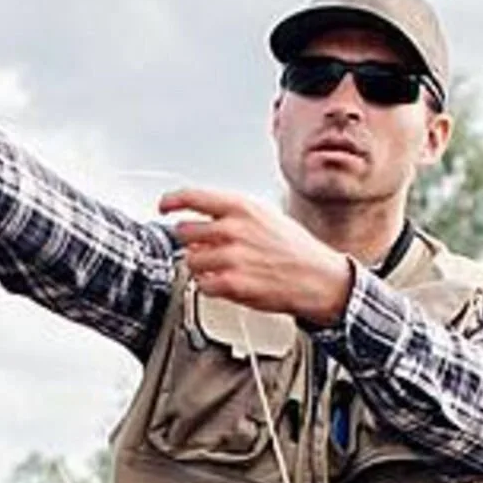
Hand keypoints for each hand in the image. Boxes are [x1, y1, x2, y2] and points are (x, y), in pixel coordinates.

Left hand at [159, 188, 352, 322]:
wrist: (317, 278)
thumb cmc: (293, 249)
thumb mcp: (265, 216)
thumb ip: (231, 216)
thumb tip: (202, 219)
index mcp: (241, 207)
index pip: (193, 197)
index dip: (172, 201)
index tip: (164, 206)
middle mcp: (233, 229)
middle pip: (184, 232)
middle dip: (191, 242)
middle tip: (206, 249)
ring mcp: (231, 257)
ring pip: (190, 261)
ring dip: (200, 267)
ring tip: (223, 268)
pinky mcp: (232, 283)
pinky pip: (202, 285)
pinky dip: (210, 286)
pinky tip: (227, 283)